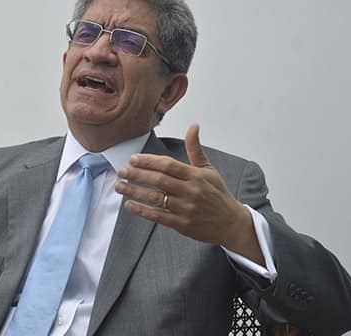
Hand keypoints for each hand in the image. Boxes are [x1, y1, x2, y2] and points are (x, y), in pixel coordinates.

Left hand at [115, 124, 263, 263]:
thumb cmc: (217, 194)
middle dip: (137, 174)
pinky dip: (142, 211)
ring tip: (119, 186)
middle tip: (121, 170)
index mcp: (195, 176)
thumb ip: (195, 149)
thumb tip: (193, 126)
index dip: (148, 161)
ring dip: (134, 191)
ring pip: (155, 198)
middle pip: (159, 180)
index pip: (168, 165)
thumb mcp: (208, 169)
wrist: (231, 223)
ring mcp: (186, 209)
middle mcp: (190, 191)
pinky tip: (129, 205)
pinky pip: (158, 216)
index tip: (133, 159)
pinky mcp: (182, 224)